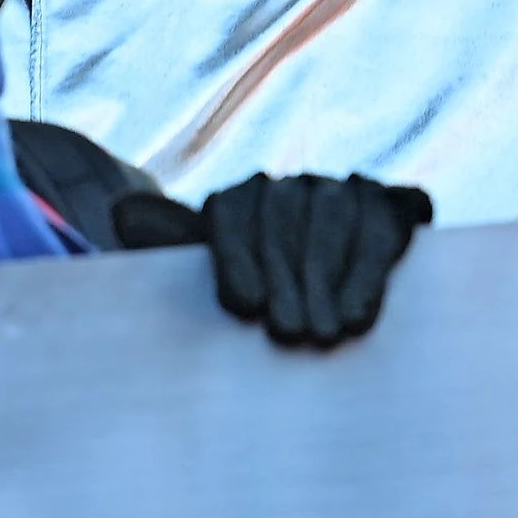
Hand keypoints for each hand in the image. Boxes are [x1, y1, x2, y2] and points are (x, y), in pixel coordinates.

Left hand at [112, 174, 433, 348]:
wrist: (333, 303)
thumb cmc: (257, 301)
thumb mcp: (210, 280)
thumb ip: (172, 247)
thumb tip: (122, 213)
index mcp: (243, 196)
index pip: (233, 210)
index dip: (239, 257)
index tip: (245, 308)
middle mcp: (294, 184)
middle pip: (285, 214)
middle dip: (289, 277)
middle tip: (289, 334)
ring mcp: (347, 188)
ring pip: (336, 216)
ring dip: (331, 277)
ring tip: (328, 333)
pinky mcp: (396, 205)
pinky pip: (384, 227)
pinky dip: (372, 269)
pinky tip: (361, 314)